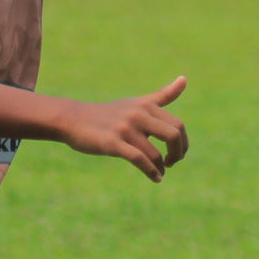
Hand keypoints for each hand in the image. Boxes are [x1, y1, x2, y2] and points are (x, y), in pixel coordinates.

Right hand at [58, 77, 188, 182]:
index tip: (178, 153)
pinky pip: (139, 160)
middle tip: (172, 163)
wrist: (73, 119)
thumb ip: (162, 95)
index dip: (183, 143)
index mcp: (146, 106)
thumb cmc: (108, 113)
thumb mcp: (136, 103)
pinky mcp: (112, 143)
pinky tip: (156, 178)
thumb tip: (185, 79)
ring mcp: (125, 129)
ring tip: (160, 173)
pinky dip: (151, 172)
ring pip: (155, 153)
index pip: (177, 125)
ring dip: (161, 167)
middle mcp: (138, 115)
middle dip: (178, 153)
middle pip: (173, 135)